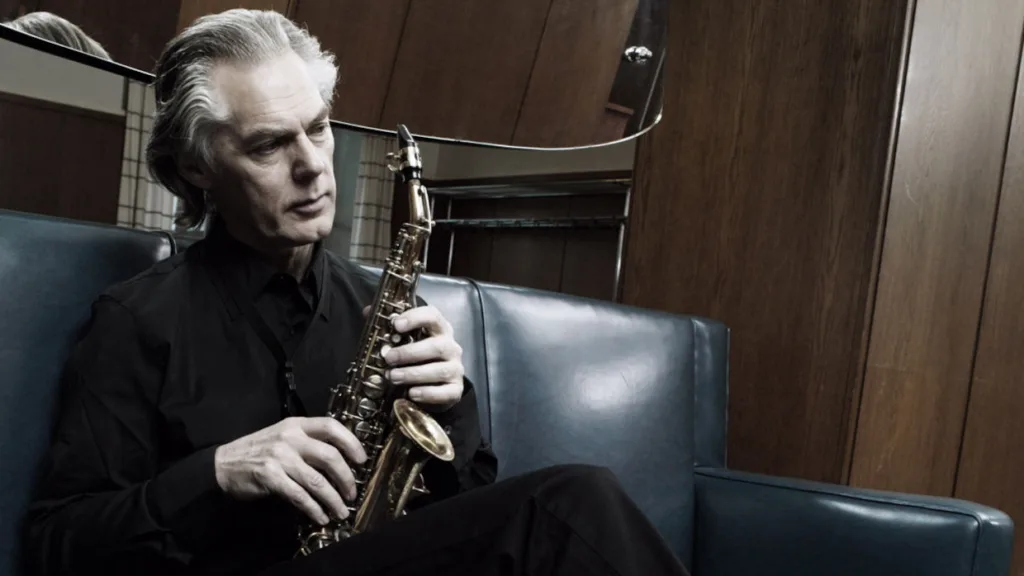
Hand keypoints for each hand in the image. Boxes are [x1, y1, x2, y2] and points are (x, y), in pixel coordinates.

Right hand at [213, 417, 367, 525]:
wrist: (223, 464)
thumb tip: (341, 462)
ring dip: (333, 499)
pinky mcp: (270, 477)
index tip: (362, 459)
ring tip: (341, 511)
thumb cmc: (258, 451)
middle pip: (330, 456)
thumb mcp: (283, 437)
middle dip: (346, 478)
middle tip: (352, 493)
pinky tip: (320, 517)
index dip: (351, 442)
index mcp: (296, 424)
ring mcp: (280, 457)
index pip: (331, 426)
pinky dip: (314, 509)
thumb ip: (308, 443)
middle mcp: (290, 438)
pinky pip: (300, 496)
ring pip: (317, 480)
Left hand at [364, 305, 464, 410]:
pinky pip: (445, 392)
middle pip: (436, 346)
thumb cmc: (418, 359)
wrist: (436, 386)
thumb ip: (388, 327)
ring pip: (440, 370)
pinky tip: (411, 393)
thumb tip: (368, 312)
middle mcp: (451, 347)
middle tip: (388, 358)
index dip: (415, 318)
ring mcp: (456, 369)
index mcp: (439, 330)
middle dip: (409, 352)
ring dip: (414, 374)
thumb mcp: (406, 341)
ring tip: (393, 377)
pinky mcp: (455, 389)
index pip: (433, 316)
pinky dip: (427, 393)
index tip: (396, 324)